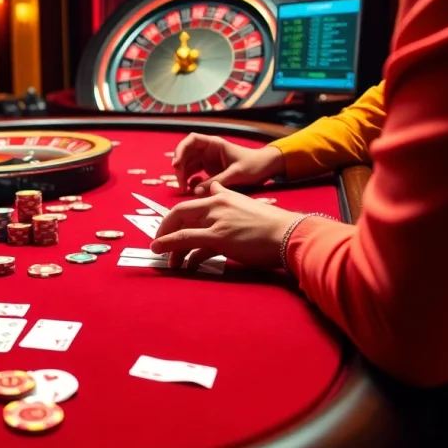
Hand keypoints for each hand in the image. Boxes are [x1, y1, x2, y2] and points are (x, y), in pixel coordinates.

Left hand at [150, 183, 300, 270]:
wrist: (289, 234)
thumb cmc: (271, 224)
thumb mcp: (246, 203)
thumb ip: (227, 196)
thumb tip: (215, 187)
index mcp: (222, 196)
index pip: (190, 204)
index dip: (174, 218)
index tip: (168, 229)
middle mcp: (216, 205)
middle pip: (179, 213)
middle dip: (164, 229)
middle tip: (158, 243)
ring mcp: (217, 221)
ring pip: (180, 230)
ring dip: (168, 245)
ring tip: (165, 259)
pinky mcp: (219, 237)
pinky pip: (186, 241)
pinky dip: (173, 249)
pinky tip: (174, 261)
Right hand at [171, 133, 285, 194]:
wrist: (267, 168)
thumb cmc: (254, 165)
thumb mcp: (236, 174)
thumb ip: (216, 182)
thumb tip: (195, 192)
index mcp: (214, 144)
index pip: (191, 140)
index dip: (180, 150)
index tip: (176, 164)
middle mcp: (208, 150)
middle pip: (185, 155)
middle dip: (180, 168)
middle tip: (180, 184)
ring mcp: (208, 160)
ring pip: (188, 165)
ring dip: (183, 176)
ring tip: (184, 189)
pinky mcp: (210, 170)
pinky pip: (194, 174)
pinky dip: (190, 181)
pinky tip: (193, 190)